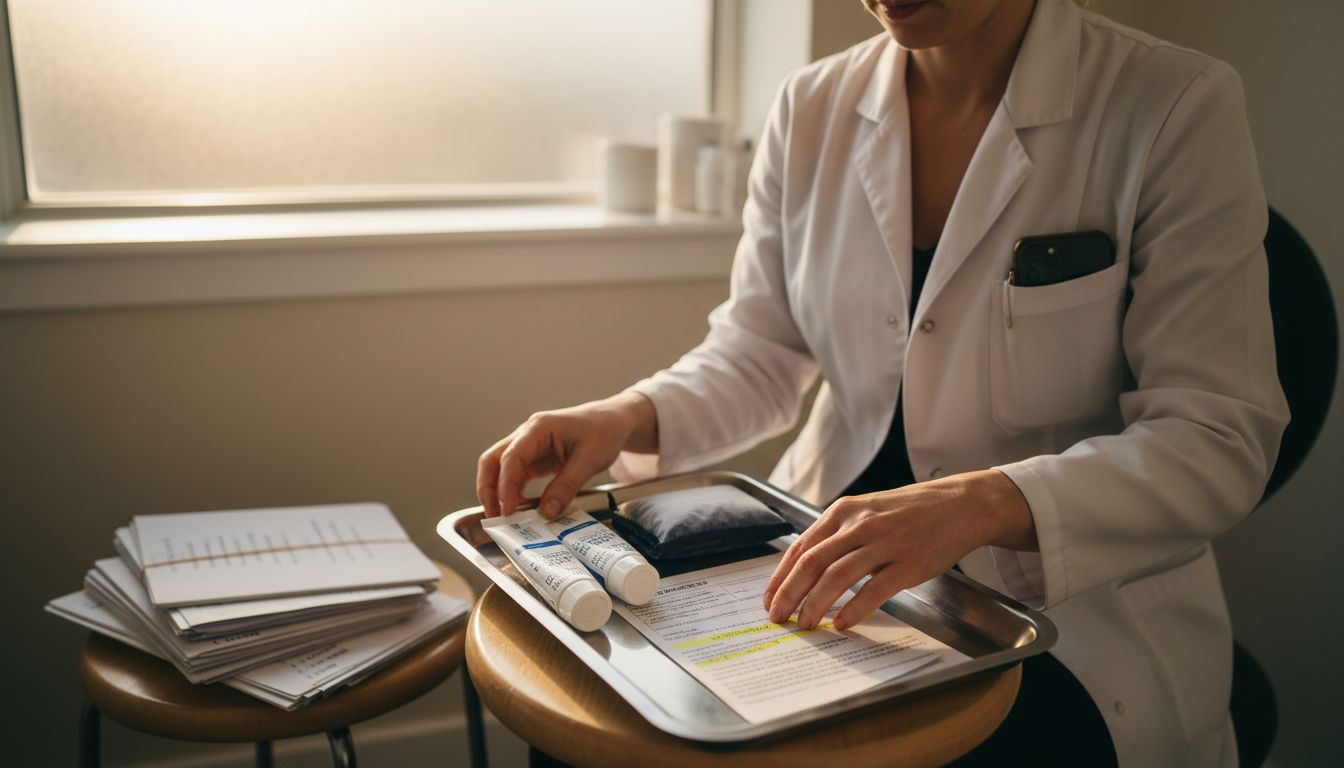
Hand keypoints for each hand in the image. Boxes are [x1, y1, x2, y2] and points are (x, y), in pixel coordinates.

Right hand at [476, 391, 657, 518]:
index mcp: (539, 428)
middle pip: (493, 460)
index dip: (505, 486)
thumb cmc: (603, 431)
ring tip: (504, 517)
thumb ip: (567, 486)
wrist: (612, 421)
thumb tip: (547, 513)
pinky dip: (513, 492)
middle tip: (494, 516)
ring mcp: (529, 446)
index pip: (511, 457)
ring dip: (497, 492)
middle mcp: (527, 435)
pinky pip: (515, 475)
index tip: (507, 510)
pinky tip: (520, 508)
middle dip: (488, 488)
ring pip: (499, 468)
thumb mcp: (590, 460)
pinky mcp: (534, 457)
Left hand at [762, 469, 1035, 630]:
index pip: (801, 547)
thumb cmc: (909, 512)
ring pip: (837, 576)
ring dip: (816, 603)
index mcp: (844, 511)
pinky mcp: (908, 563)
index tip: (769, 599)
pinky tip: (842, 623)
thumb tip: (805, 567)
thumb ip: (837, 534)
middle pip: (812, 563)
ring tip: (805, 623)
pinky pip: (874, 589)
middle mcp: (859, 524)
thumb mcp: (866, 511)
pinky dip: (854, 608)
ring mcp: (884, 543)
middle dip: (790, 593)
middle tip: (779, 617)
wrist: (959, 505)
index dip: (781, 576)